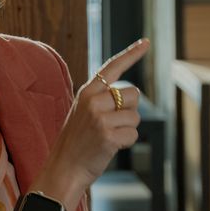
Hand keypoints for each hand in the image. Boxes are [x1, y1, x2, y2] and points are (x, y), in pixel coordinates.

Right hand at [34, 39, 150, 205]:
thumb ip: (102, 99)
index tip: (146, 42)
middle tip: (112, 125)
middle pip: (133, 94)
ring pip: (135, 116)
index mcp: (87, 91)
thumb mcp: (83, 112)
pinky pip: (133, 135)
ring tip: (108, 137)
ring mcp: (100, 118)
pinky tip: (110, 147)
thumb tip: (131, 94)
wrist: (63, 168)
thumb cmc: (77, 141)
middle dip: (130, 110)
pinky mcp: (108, 136)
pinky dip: (126, 143)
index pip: (113, 67)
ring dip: (128, 128)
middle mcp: (93, 100)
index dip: (131, 54)